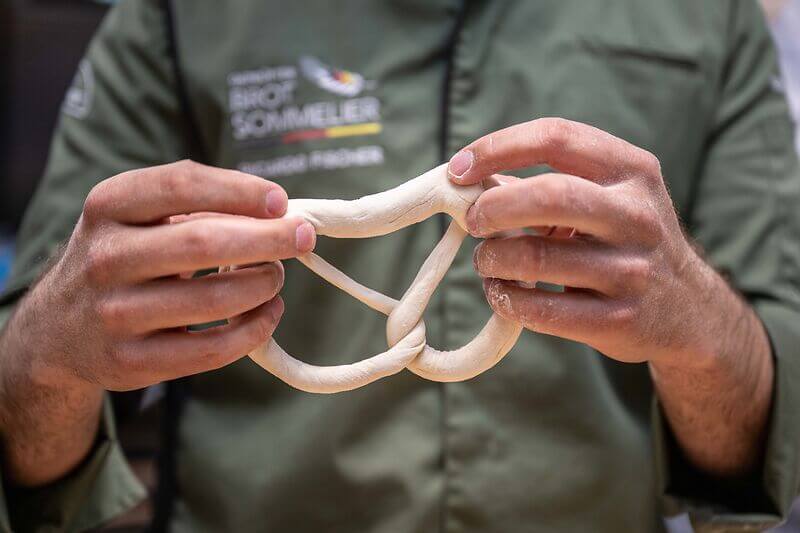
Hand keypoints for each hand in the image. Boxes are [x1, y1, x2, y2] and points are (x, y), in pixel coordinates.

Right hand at [13, 160, 315, 390]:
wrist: (57, 329)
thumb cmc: (121, 257)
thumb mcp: (137, 216)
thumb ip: (197, 204)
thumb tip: (277, 211)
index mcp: (109, 205)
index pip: (182, 184)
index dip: (240, 190)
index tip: (280, 201)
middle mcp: (106, 257)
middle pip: (204, 243)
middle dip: (268, 240)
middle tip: (302, 238)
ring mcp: (115, 314)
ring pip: (215, 300)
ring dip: (263, 285)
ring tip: (275, 276)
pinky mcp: (131, 363)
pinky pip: (212, 349)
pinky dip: (254, 329)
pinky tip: (268, 313)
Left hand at [448, 118, 727, 364]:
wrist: (689, 311)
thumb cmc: (626, 240)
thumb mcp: (611, 196)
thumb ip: (549, 182)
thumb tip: (470, 180)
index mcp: (633, 170)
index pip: (556, 138)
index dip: (497, 148)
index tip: (459, 169)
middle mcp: (637, 215)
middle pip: (548, 196)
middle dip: (493, 207)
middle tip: (472, 221)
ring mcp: (633, 270)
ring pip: (537, 258)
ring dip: (493, 260)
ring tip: (486, 262)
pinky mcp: (620, 320)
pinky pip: (542, 311)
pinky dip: (506, 300)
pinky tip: (501, 293)